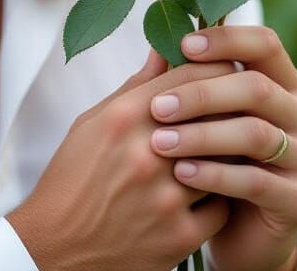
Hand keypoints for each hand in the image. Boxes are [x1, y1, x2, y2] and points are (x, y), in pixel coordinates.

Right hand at [7, 47, 236, 270]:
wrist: (56, 245)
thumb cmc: (74, 176)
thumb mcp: (94, 122)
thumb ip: (136, 87)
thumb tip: (164, 51)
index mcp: (123, 117)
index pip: (189, 77)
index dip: (216, 69)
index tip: (226, 71)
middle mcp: (147, 153)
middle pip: (216, 116)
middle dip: (231, 109)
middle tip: (239, 107)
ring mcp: (165, 197)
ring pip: (226, 162)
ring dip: (229, 156)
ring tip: (229, 151)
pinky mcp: (178, 237)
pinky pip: (223, 208)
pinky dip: (221, 198)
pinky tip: (211, 192)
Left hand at [148, 25, 296, 270]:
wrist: (236, 231)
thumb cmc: (211, 158)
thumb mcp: (200, 117)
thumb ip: (185, 82)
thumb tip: (157, 43)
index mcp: (282, 84)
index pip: (265, 44)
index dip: (226, 40)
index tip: (183, 45)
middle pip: (257, 89)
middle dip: (202, 94)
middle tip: (157, 107)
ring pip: (255, 134)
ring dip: (202, 135)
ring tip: (160, 142)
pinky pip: (256, 180)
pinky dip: (215, 174)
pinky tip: (181, 173)